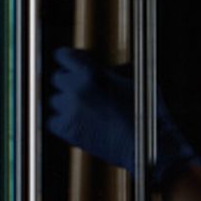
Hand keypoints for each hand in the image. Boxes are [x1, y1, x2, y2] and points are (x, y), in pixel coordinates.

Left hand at [47, 47, 198, 190]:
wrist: (147, 145)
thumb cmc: (146, 112)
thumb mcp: (133, 81)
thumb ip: (110, 71)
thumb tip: (101, 67)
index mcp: (91, 73)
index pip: (62, 56)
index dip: (69, 60)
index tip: (74, 65)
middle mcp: (76, 89)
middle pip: (58, 78)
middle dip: (70, 82)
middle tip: (85, 91)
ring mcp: (70, 111)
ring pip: (56, 100)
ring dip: (67, 103)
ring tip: (86, 110)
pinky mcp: (68, 131)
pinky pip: (53, 121)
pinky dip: (62, 122)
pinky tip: (78, 123)